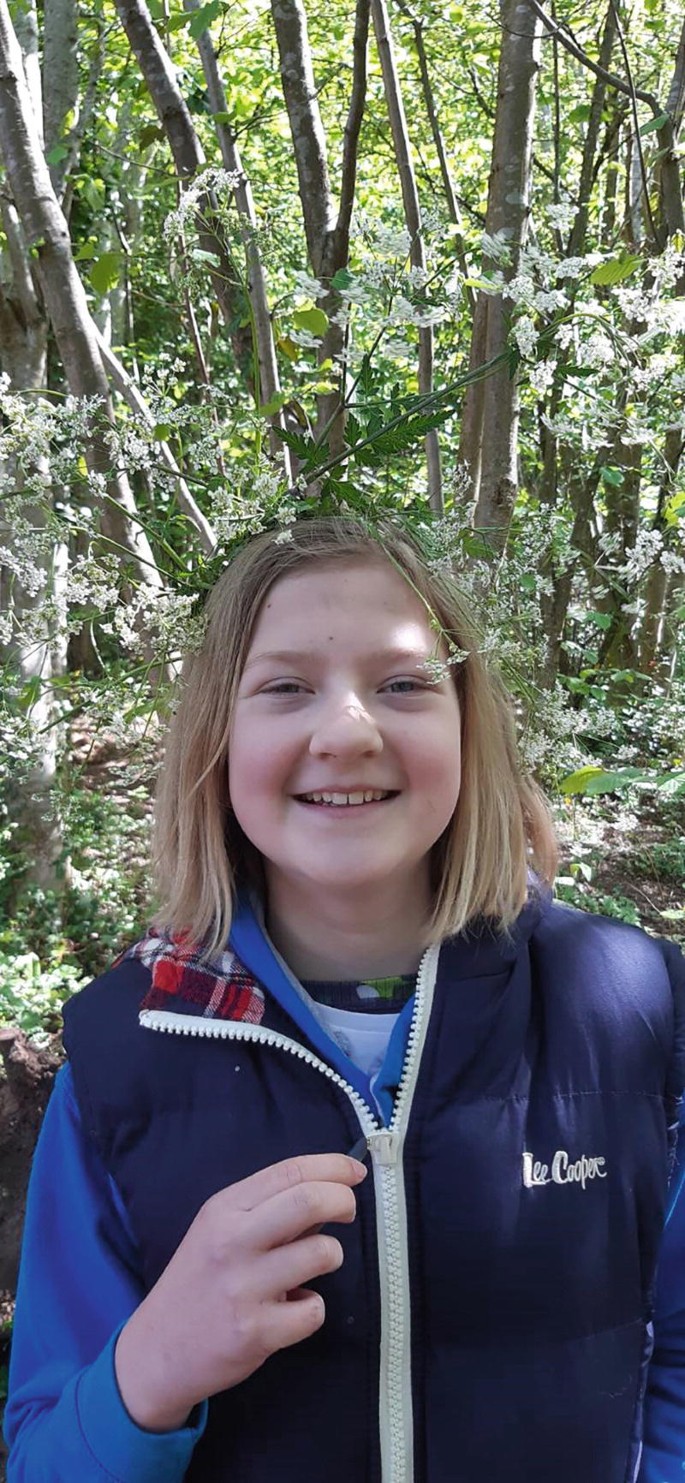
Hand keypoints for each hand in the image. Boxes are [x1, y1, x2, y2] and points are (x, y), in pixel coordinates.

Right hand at [114, 1152, 366, 1431]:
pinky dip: (312, 1309)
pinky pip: (314, 1310)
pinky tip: (290, 1311)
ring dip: (330, 1257)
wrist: (157, 1351)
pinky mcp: (256, 1332)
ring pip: (322, 1253)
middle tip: (349, 1211)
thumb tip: (329, 1190)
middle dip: (343, 1200)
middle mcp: (231, 1242)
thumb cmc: (198, 1282)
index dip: (333, 1166)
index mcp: (223, 1209)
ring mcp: (243, 1288)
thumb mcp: (219, 1232)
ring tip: (311, 1268)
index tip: (355, 1171)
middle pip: (309, 1201)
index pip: (289, 1172)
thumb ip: (267, 1211)